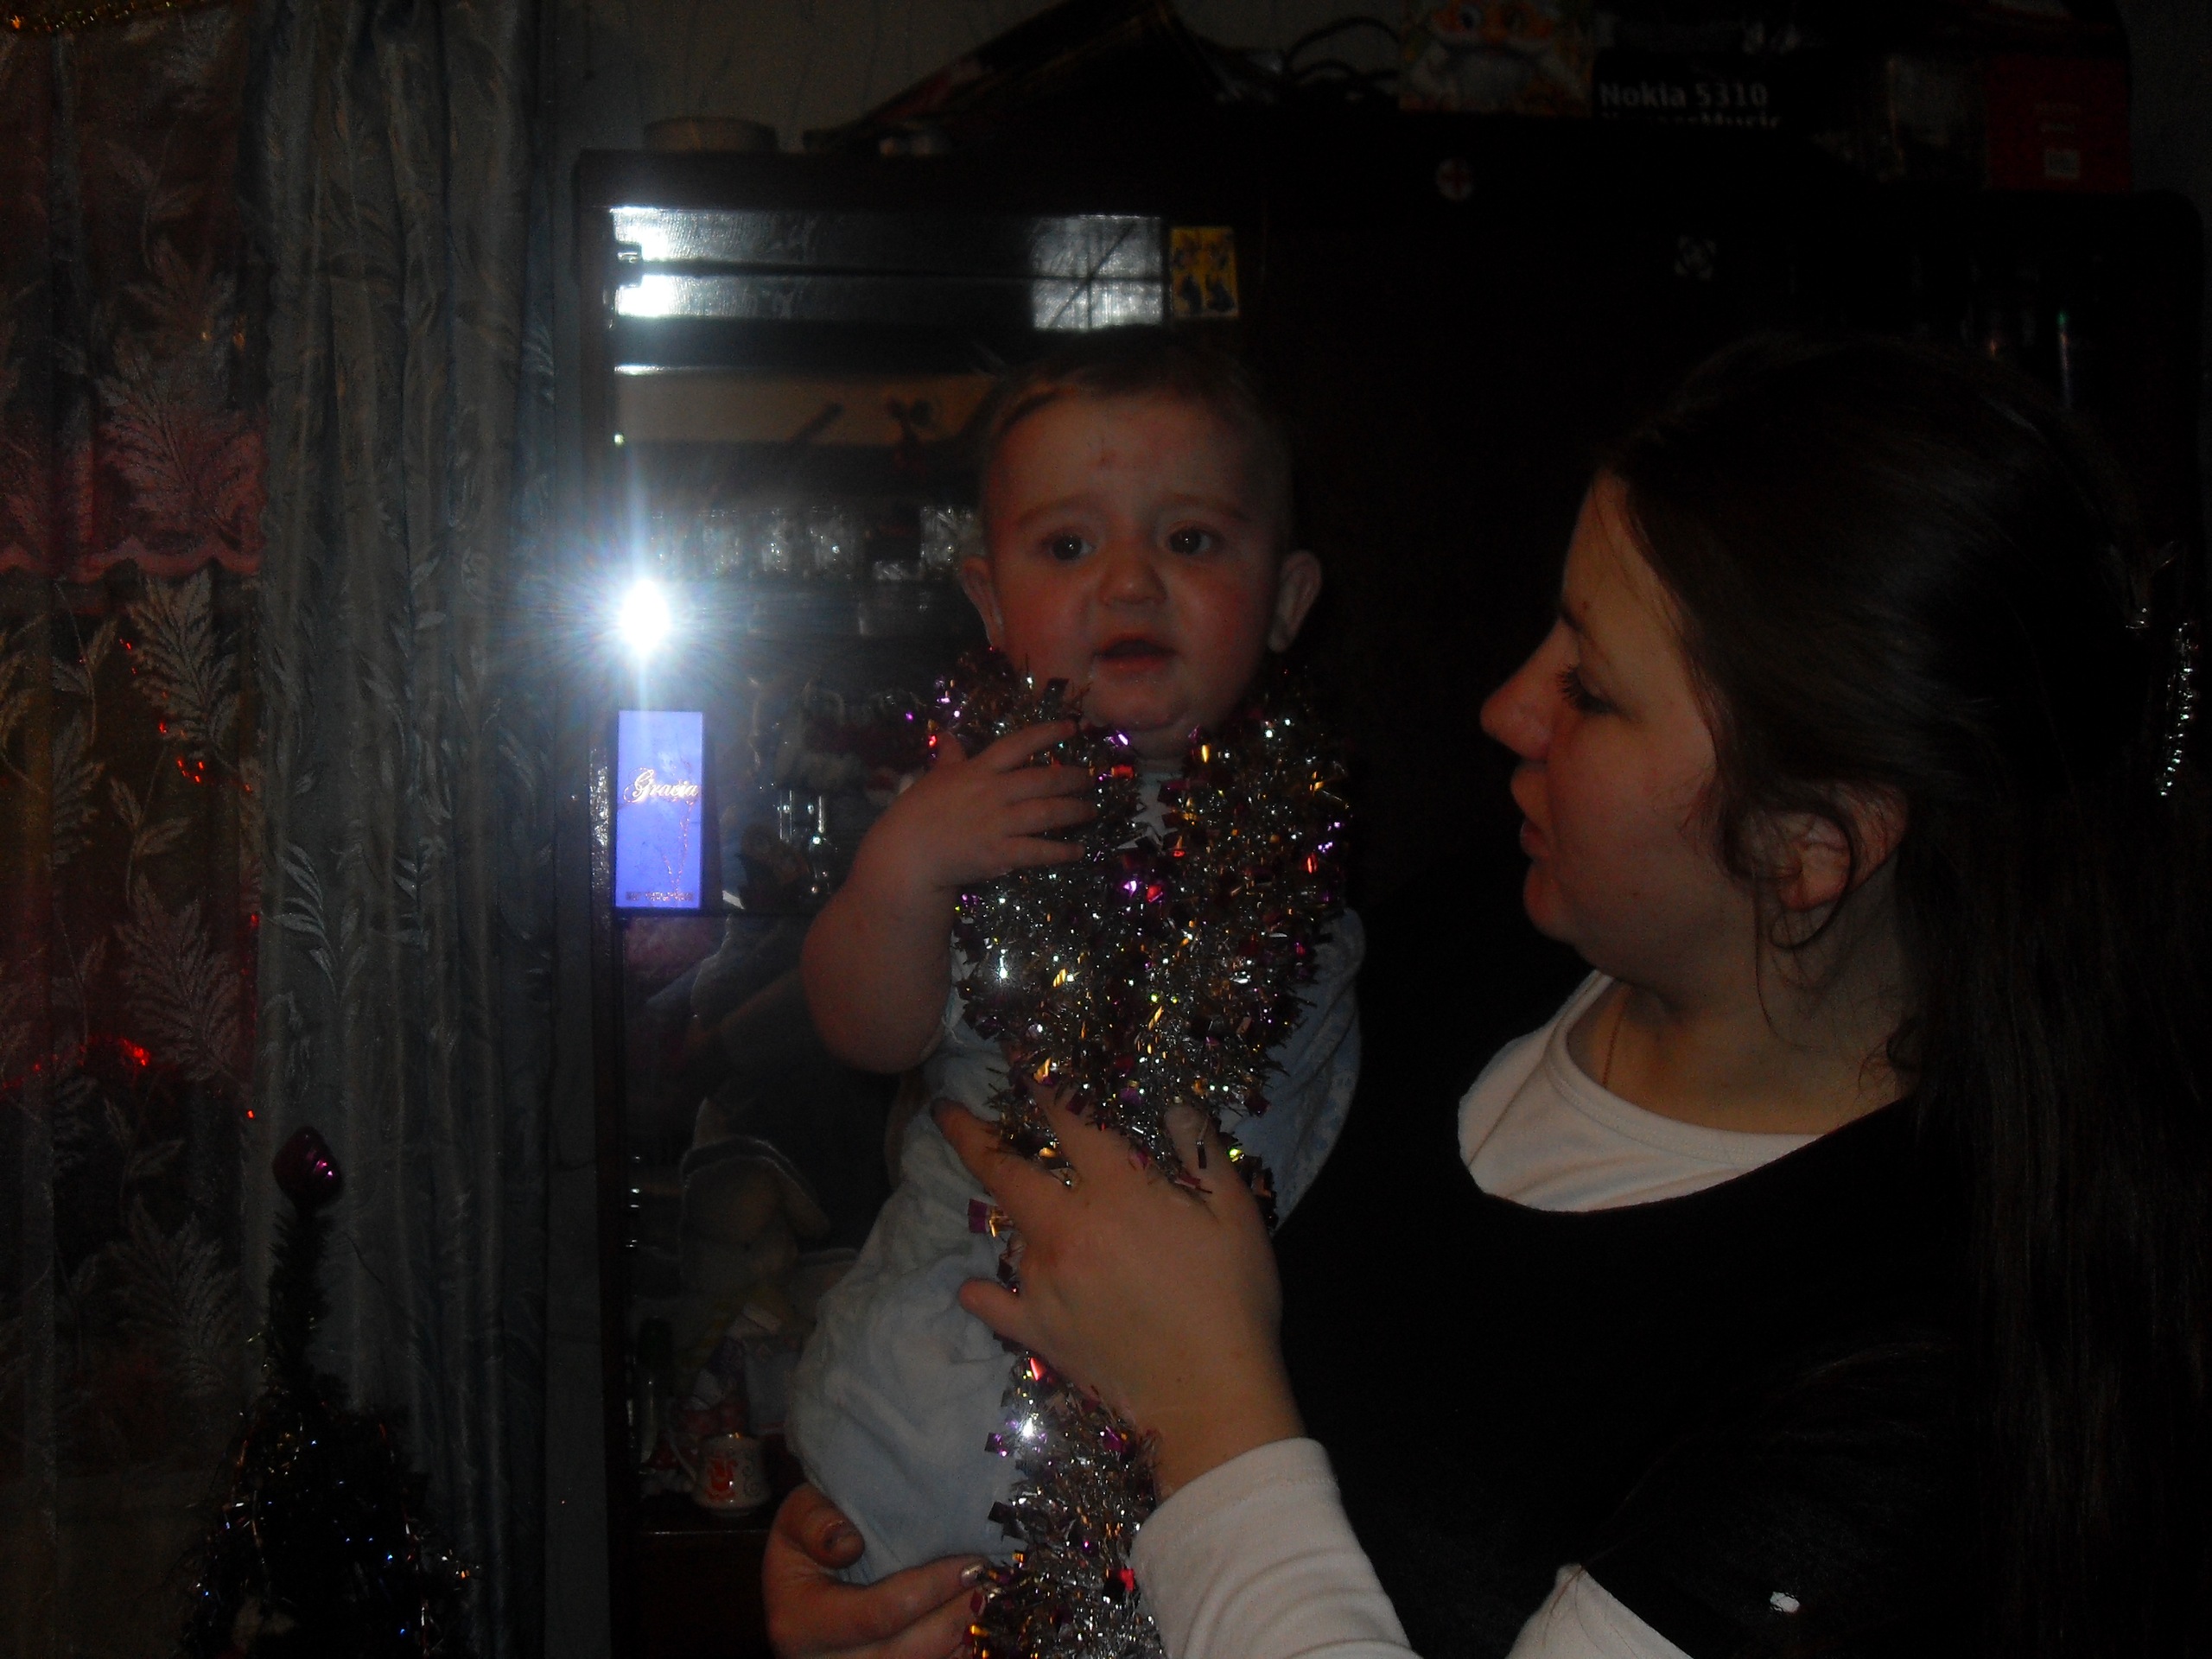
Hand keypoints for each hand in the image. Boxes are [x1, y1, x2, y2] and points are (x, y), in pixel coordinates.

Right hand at [763, 1483, 982, 1658]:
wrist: (796, 1590)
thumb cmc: (805, 1545)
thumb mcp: (796, 1517)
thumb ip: (815, 1521)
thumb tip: (850, 1545)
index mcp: (800, 1624)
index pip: (880, 1614)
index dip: (932, 1589)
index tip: (971, 1564)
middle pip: (908, 1655)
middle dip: (957, 1619)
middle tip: (991, 1583)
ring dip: (962, 1640)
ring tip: (989, 1602)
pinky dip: (956, 1654)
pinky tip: (976, 1628)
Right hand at [859, 723, 1093, 898]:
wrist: (907, 853)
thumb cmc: (918, 813)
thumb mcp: (934, 777)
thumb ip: (949, 756)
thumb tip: (949, 734)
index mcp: (978, 771)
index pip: (1018, 744)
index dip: (1047, 733)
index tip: (1072, 727)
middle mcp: (994, 793)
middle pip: (1043, 779)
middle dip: (1072, 778)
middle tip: (1090, 779)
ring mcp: (999, 824)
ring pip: (1047, 813)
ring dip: (1075, 811)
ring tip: (1091, 809)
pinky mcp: (1000, 854)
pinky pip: (1039, 851)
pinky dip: (1062, 851)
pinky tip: (1078, 851)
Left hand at [937, 1096, 1303, 1495]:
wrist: (1210, 1397)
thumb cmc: (1232, 1301)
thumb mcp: (1236, 1215)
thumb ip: (1201, 1153)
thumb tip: (1175, 1105)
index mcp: (1117, 1193)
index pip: (1069, 1121)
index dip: (1042, 1082)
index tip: (1017, 1057)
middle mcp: (1067, 1229)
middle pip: (1004, 1170)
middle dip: (969, 1134)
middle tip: (943, 1111)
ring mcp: (1043, 1282)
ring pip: (1006, 1231)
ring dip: (1001, 1211)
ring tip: (995, 1196)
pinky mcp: (1037, 1331)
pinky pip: (993, 1303)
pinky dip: (983, 1291)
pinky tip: (974, 1286)